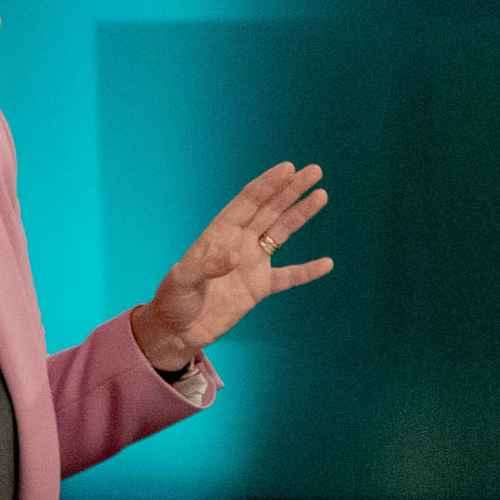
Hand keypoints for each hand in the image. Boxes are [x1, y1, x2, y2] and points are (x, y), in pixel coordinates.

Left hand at [139, 161, 337, 372]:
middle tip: (314, 171)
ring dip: (300, 214)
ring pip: (281, 232)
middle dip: (291, 190)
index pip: (248, 202)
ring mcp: (251, 263)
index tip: (288, 169)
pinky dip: (307, 271)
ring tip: (321, 195)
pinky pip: (288, 276)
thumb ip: (206, 265)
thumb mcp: (183, 280)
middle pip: (270, 209)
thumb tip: (235, 253)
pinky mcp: (259, 287)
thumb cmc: (173, 301)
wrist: (178, 330)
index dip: (268, 185)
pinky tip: (327, 263)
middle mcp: (239, 242)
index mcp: (220, 234)